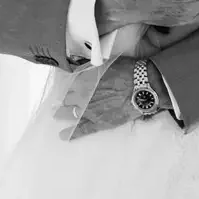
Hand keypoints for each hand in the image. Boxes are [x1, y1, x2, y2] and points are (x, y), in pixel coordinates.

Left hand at [55, 58, 170, 139]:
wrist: (143, 87)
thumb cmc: (129, 72)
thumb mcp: (110, 63)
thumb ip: (96, 68)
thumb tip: (89, 67)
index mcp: (86, 79)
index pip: (71, 83)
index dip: (70, 85)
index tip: (68, 87)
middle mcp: (84, 95)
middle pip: (68, 98)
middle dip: (64, 99)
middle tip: (59, 101)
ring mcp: (90, 111)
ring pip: (70, 113)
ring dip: (61, 113)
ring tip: (56, 114)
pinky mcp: (99, 123)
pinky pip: (82, 130)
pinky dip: (71, 133)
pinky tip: (63, 136)